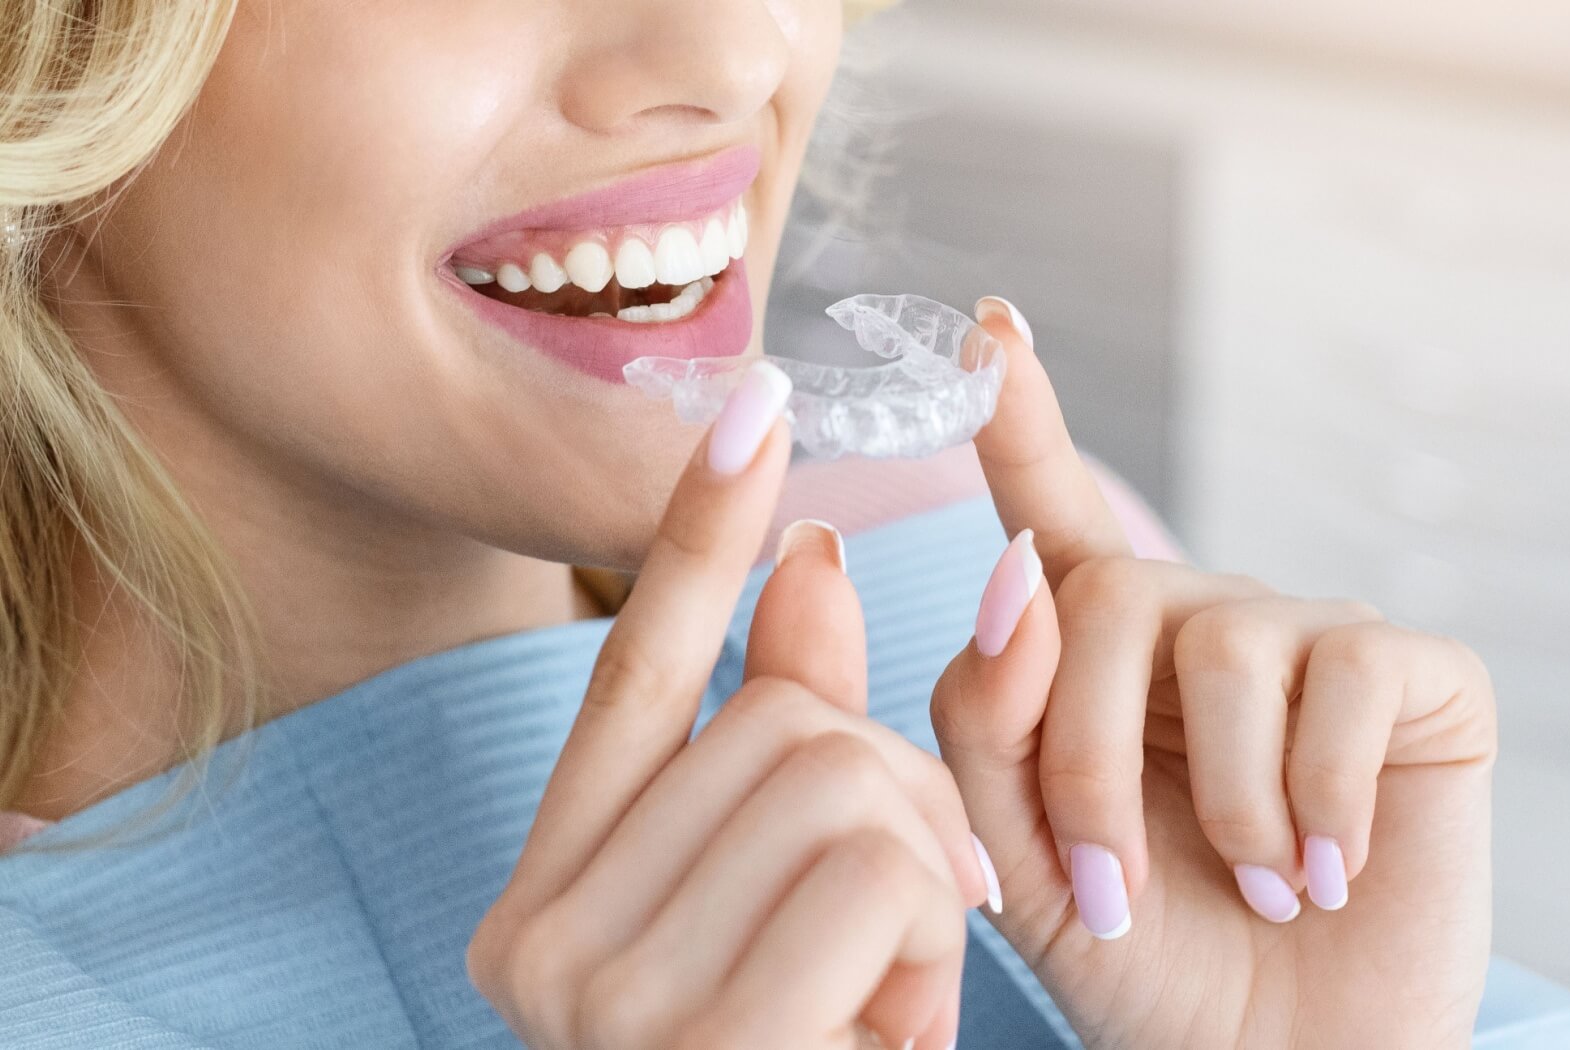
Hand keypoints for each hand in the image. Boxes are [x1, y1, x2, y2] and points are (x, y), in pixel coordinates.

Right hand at [468, 363, 987, 1049]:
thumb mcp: (796, 915)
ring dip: (918, 887)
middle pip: (786, 724)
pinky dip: (927, 949)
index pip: (636, 672)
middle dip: (893, 806)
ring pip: (845, 777)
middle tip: (891, 942)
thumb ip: (793, 745)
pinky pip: (879, 868)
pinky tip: (883, 1038)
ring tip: (878, 1008)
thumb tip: (814, 556)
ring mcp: (597, 996)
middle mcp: (537, 940)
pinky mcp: (693, 1039)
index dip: (702, 531)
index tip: (756, 401)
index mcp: (549, 900)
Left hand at [930, 299, 1496, 1047]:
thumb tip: (1013, 577)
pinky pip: (1342, 682)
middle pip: (1101, 598)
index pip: (1048, 512)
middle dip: (1083, 759)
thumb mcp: (1019, 852)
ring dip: (1213, 802)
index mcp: (1089, 653)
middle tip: (1110, 894)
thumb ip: (986, 717)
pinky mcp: (1408, 674)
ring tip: (1246, 888)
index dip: (1015, 416)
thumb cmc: (1140, 955)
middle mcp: (1191, 619)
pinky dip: (1315, 799)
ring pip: (1216, 642)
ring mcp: (1303, 636)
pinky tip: (1324, 869)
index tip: (983, 325)